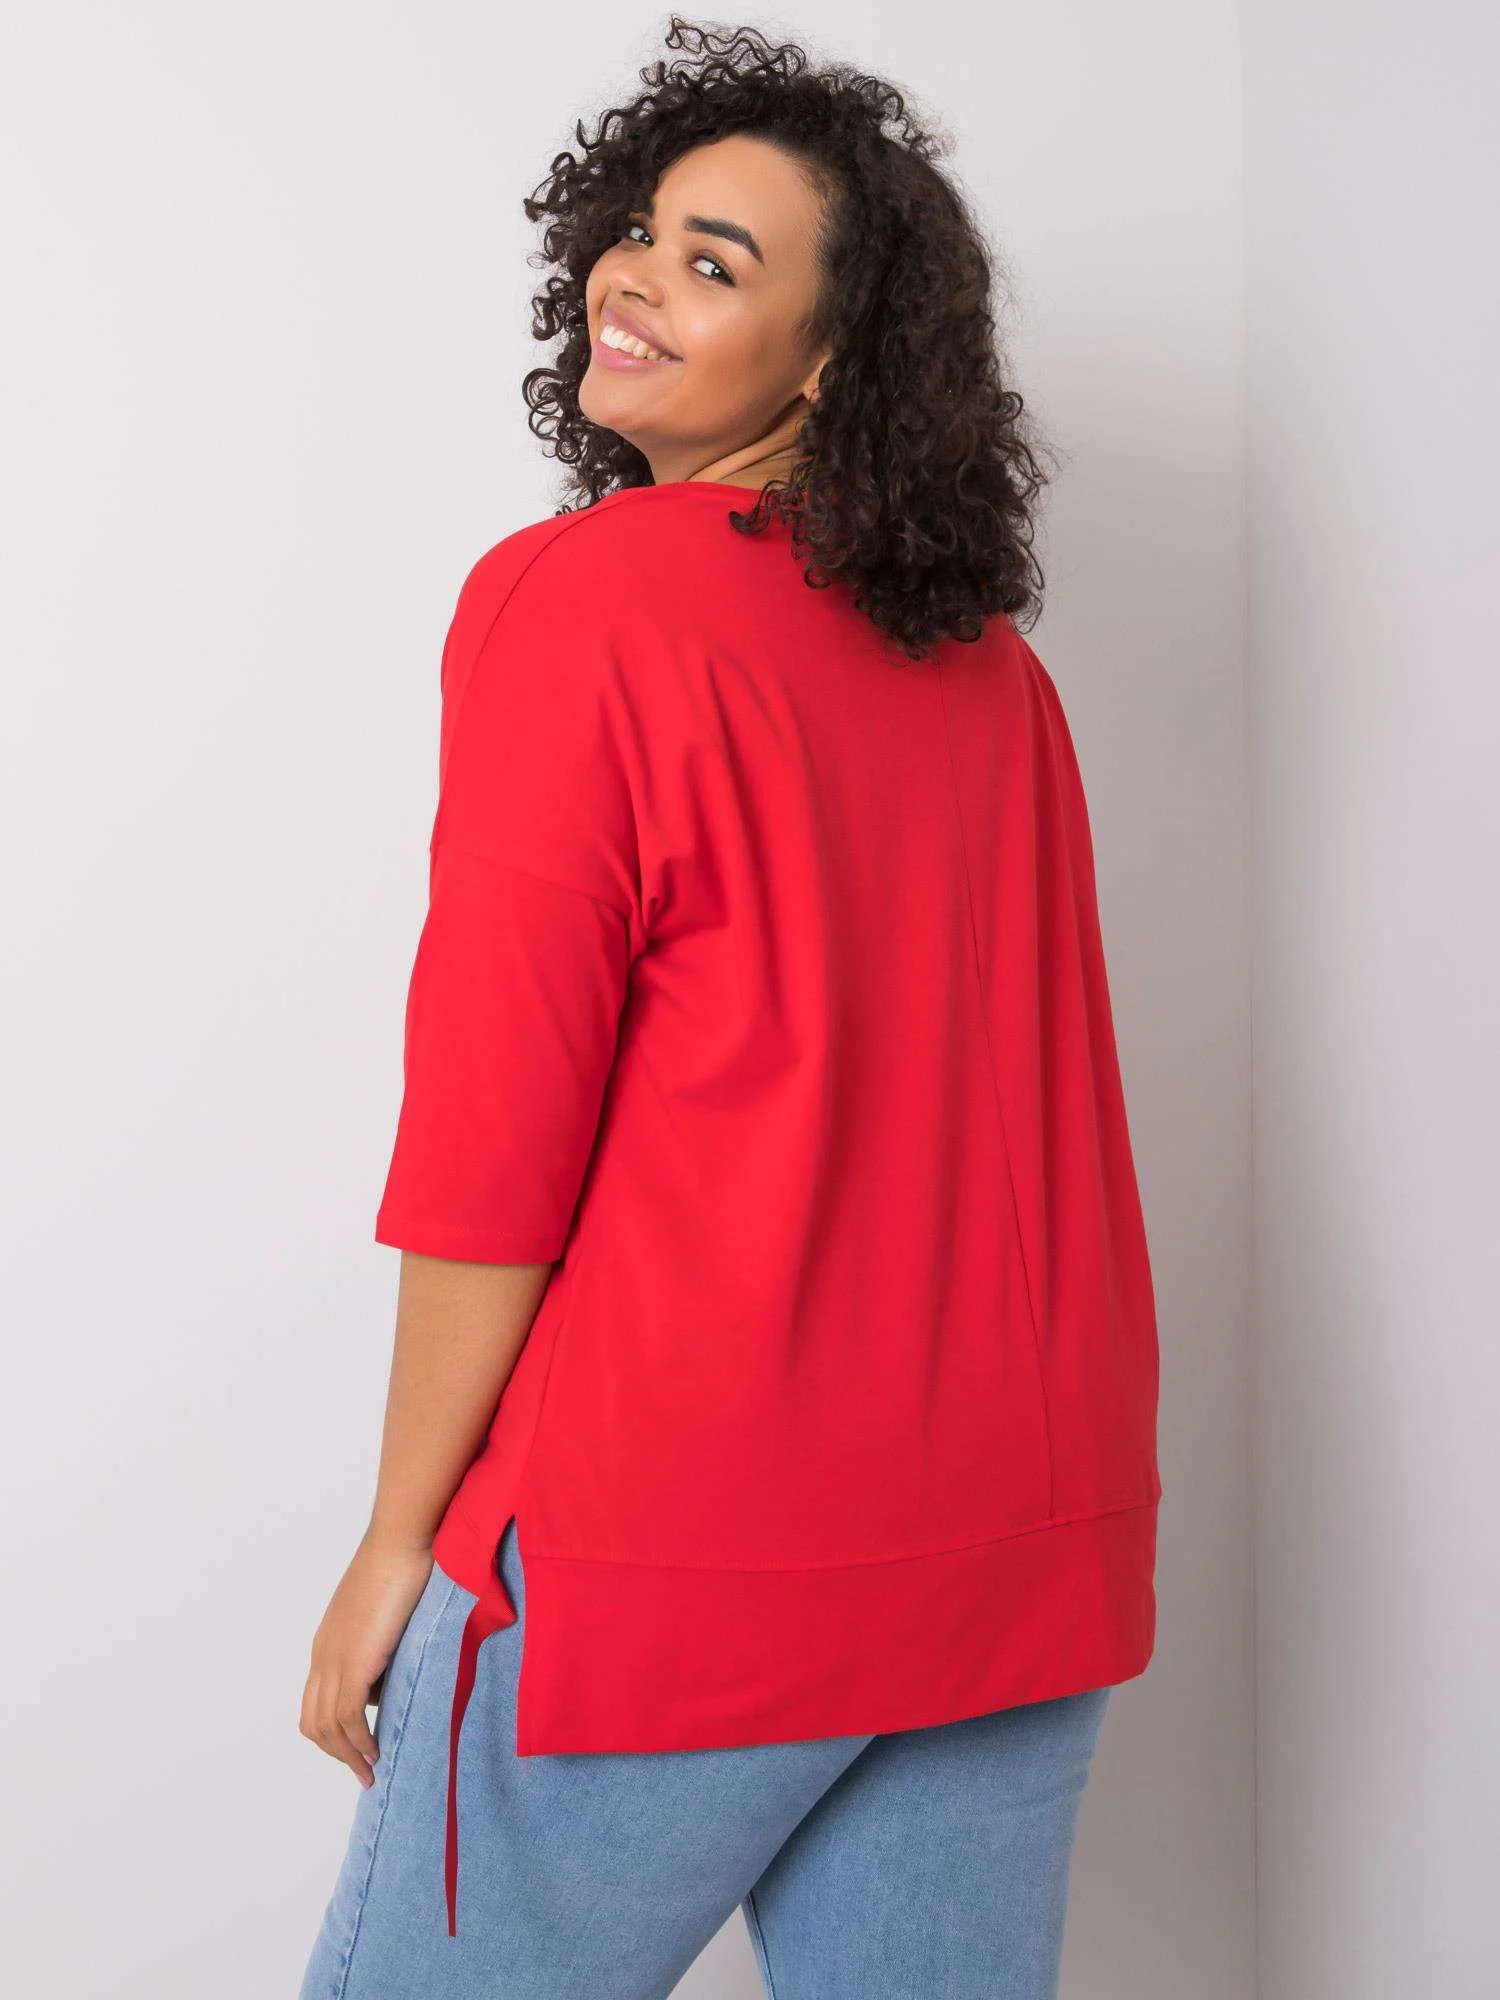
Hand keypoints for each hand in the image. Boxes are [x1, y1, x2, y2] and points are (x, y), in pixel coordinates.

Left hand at [299, 1531, 434, 1786]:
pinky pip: (348, 1717)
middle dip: (336, 1751)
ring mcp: (335, 1659)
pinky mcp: (354, 1662)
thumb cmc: (404, 1563)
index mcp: (328, 1642)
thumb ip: (385, 1644)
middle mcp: (324, 1654)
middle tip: (364, 1770)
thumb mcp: (387, 1612)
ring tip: (371, 1770)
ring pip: (327, 1726)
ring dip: (348, 1754)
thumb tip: (393, 1676)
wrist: (401, 1540)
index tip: (359, 1748)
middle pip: (313, 1720)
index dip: (336, 1730)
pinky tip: (375, 1751)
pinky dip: (359, 1741)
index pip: (318, 1700)